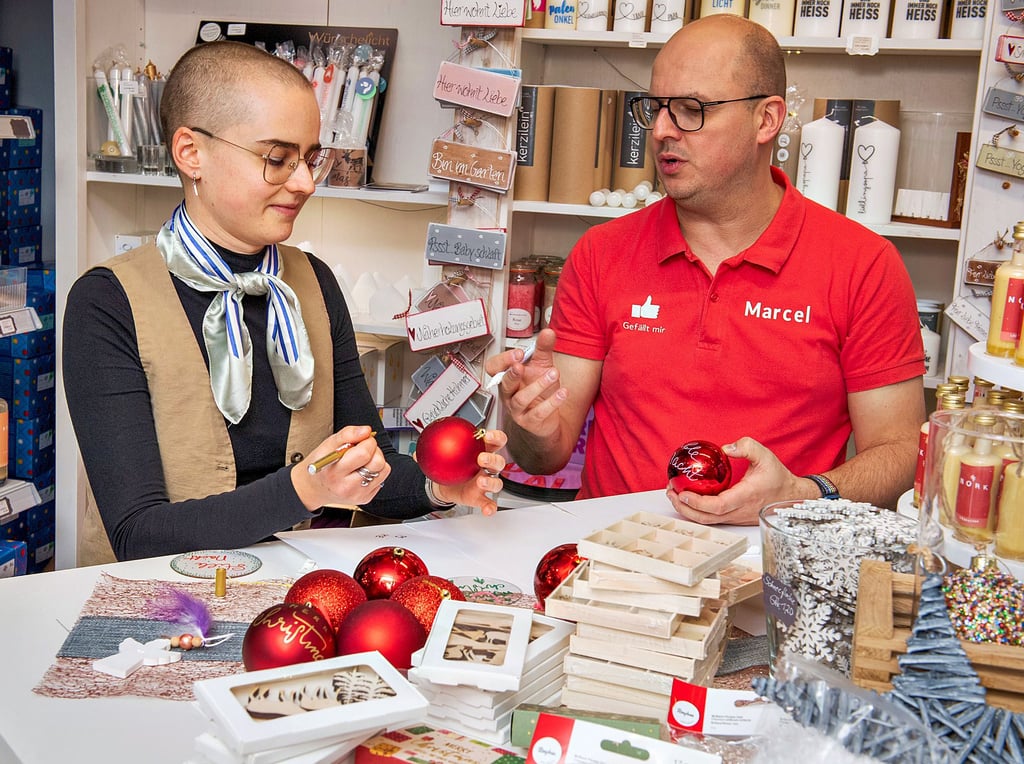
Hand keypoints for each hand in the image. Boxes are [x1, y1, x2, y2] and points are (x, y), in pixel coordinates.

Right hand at [293, 425, 391, 508]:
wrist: (314, 488)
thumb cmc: (322, 464)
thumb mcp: (327, 444)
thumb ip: (347, 434)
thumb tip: (366, 431)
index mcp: (335, 472)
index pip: (364, 453)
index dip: (367, 441)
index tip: (361, 440)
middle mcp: (347, 487)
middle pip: (377, 463)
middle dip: (374, 450)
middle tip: (363, 449)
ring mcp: (357, 494)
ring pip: (384, 470)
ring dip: (377, 460)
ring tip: (362, 460)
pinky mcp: (365, 498)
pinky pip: (382, 479)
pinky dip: (375, 471)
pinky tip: (362, 470)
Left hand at [429, 428, 508, 515]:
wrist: (445, 484)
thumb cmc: (451, 466)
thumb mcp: (442, 456)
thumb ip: (432, 451)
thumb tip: (417, 452)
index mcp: (481, 451)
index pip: (494, 441)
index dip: (495, 437)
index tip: (487, 436)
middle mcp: (487, 467)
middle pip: (498, 461)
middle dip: (493, 459)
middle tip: (481, 458)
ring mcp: (486, 482)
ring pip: (497, 482)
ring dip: (491, 482)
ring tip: (481, 482)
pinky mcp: (481, 497)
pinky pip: (489, 503)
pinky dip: (490, 506)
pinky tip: (487, 509)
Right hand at [483, 328, 566, 440]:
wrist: (548, 418)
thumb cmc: (539, 390)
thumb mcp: (542, 366)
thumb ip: (543, 349)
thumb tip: (548, 332)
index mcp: (508, 377)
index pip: (494, 368)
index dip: (503, 361)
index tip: (517, 353)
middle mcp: (510, 394)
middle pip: (504, 384)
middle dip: (512, 373)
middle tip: (521, 364)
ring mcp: (518, 410)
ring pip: (521, 399)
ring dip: (538, 385)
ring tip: (553, 374)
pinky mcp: (530, 422)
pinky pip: (538, 413)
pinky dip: (551, 403)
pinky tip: (562, 392)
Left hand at [666, 437, 811, 525]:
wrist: (790, 496)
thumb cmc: (777, 477)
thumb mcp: (766, 456)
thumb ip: (747, 447)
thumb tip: (726, 448)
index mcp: (746, 497)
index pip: (718, 506)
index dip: (698, 503)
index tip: (683, 493)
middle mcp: (739, 511)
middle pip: (706, 518)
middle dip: (684, 508)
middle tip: (671, 492)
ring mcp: (735, 517)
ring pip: (707, 520)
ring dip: (688, 510)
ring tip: (674, 494)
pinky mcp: (733, 518)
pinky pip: (712, 518)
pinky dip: (696, 510)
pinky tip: (688, 498)